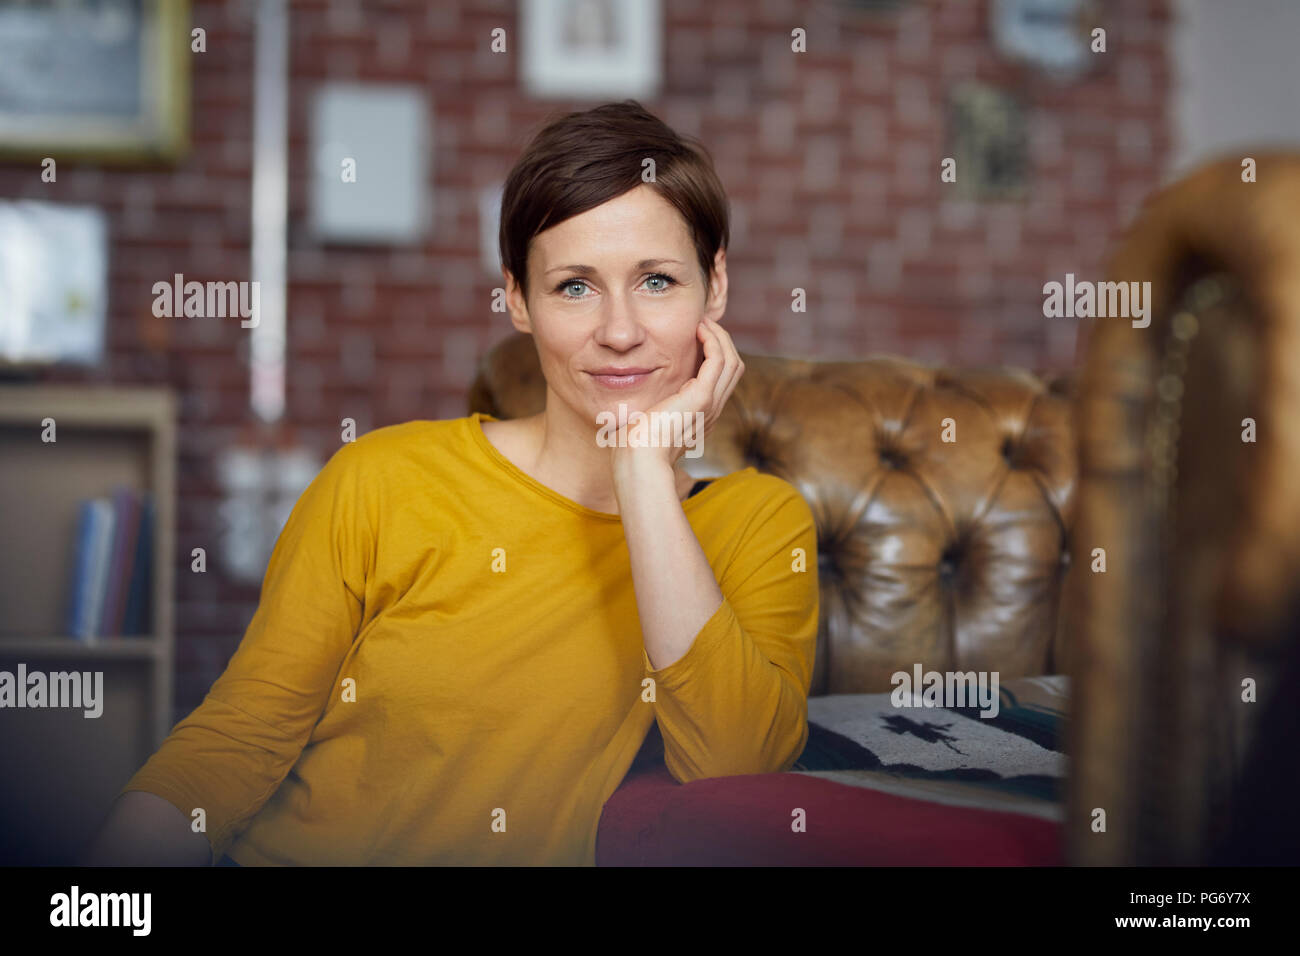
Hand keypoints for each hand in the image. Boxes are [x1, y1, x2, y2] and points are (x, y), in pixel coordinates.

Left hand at [610, 316, 744, 472]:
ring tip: (704, 322)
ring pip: (732, 362)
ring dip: (720, 337)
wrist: (637, 461)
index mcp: (700, 416)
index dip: (714, 355)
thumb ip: (651, 409)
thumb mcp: (647, 422)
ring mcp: (710, 405)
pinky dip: (714, 341)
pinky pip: (719, 360)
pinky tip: (699, 329)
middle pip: (733, 369)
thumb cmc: (635, 448)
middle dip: (722, 342)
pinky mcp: (702, 398)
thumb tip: (640, 402)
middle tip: (704, 324)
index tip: (697, 337)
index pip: (720, 380)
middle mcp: (711, 411)